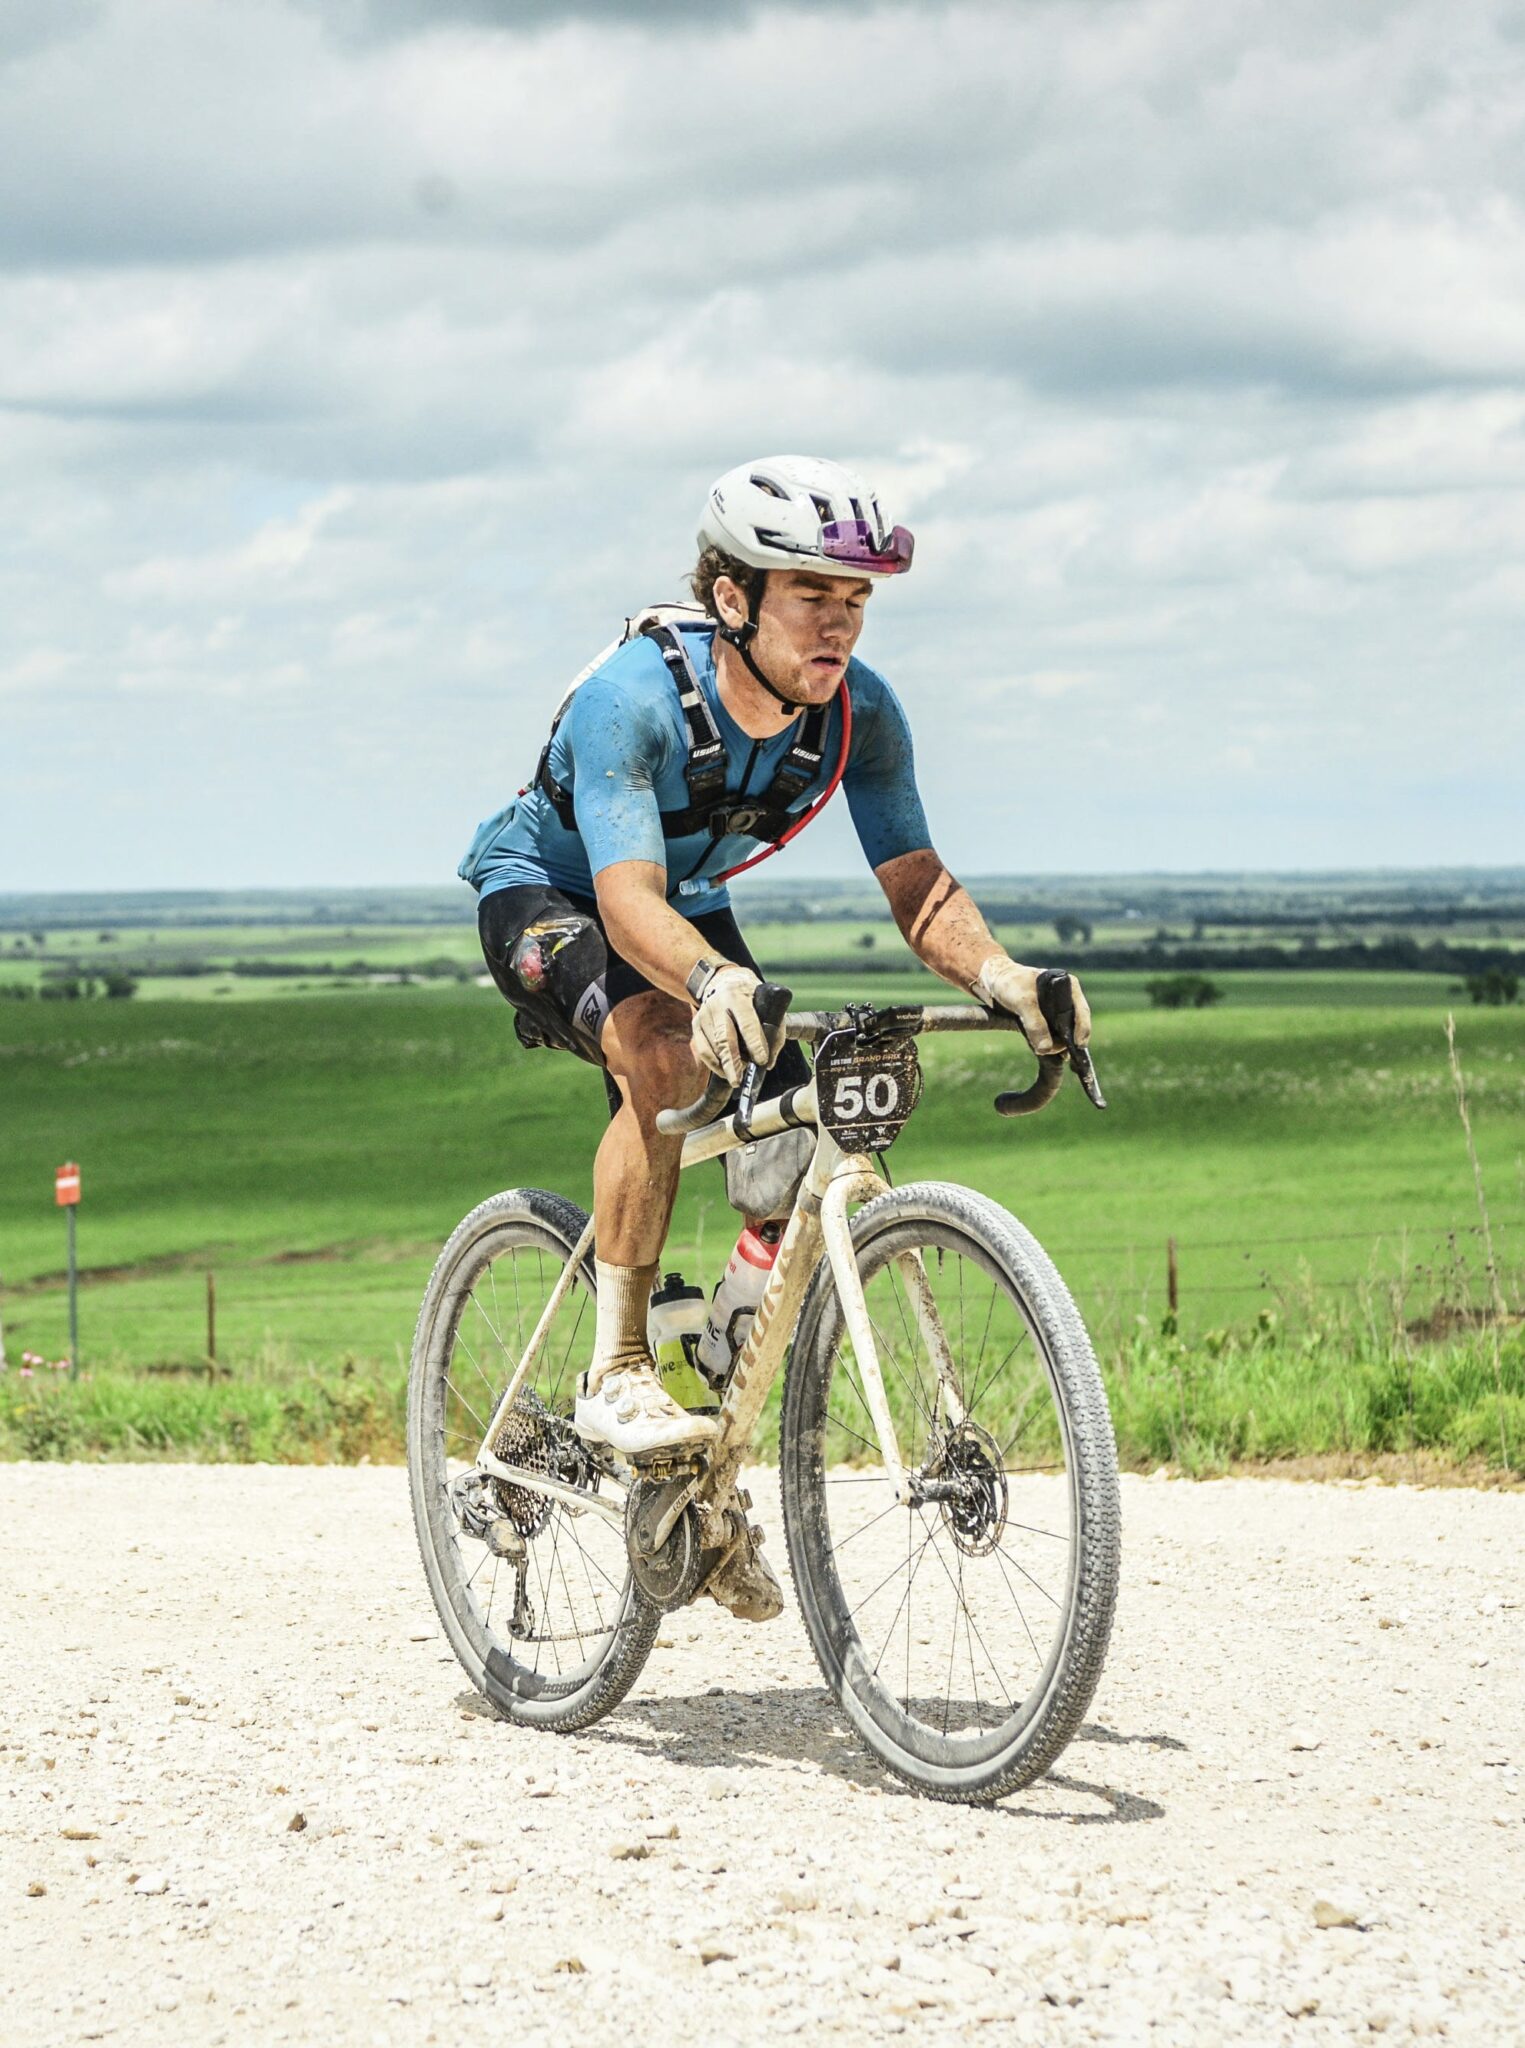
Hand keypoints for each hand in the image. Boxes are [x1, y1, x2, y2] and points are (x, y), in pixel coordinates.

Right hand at [690, 964, 784, 1084]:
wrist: (723, 980)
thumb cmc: (750, 997)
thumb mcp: (766, 1005)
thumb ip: (773, 1032)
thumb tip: (768, 1063)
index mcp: (739, 996)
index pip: (747, 1022)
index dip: (755, 1043)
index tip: (761, 1061)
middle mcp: (718, 1004)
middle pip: (724, 1038)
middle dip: (732, 1062)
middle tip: (738, 1081)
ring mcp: (704, 1014)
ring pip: (713, 1047)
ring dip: (725, 1064)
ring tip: (737, 1074)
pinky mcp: (696, 1024)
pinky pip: (703, 1050)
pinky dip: (714, 1063)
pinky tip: (724, 1070)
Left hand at [974, 957, 1091, 1054]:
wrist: (992, 982)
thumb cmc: (1009, 983)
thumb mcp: (1023, 1002)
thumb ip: (1035, 1024)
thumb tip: (1046, 1049)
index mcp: (1067, 987)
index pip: (1081, 1011)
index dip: (1082, 1029)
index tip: (1079, 1045)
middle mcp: (1065, 999)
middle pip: (1073, 1025)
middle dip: (1066, 1040)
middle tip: (1055, 1051)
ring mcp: (1055, 1011)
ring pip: (1062, 1033)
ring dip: (1055, 1043)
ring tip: (1043, 1049)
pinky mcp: (1045, 1020)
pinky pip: (1050, 1035)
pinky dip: (1046, 1043)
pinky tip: (1039, 1048)